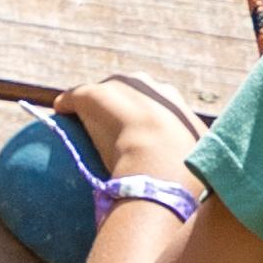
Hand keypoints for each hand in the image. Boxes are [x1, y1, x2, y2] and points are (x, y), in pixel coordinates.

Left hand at [59, 71, 202, 176]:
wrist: (160, 163)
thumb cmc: (184, 169)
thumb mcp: (202, 161)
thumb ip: (198, 159)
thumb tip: (202, 176)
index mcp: (173, 100)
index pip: (155, 102)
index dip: (144, 119)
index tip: (138, 137)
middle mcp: (149, 86)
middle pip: (128, 92)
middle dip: (120, 108)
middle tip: (112, 133)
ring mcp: (121, 88)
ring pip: (102, 94)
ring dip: (93, 107)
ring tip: (82, 125)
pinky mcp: (92, 95)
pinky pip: (74, 98)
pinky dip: (67, 105)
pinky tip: (59, 113)